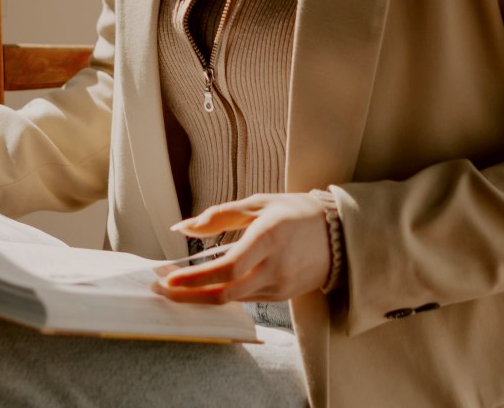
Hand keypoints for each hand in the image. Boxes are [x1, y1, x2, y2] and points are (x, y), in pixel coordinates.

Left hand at [152, 193, 331, 303]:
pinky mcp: (283, 296)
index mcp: (269, 238)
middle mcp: (276, 266)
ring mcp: (281, 285)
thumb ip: (218, 216)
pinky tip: (205, 289)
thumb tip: (183, 227)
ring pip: (233, 300)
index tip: (168, 279)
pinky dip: (223, 296)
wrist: (342, 235)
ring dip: (201, 297)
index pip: (227, 268)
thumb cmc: (297, 213)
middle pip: (225, 293)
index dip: (195, 279)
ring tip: (175, 289)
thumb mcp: (258, 204)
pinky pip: (246, 299)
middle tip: (160, 291)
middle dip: (189, 296)